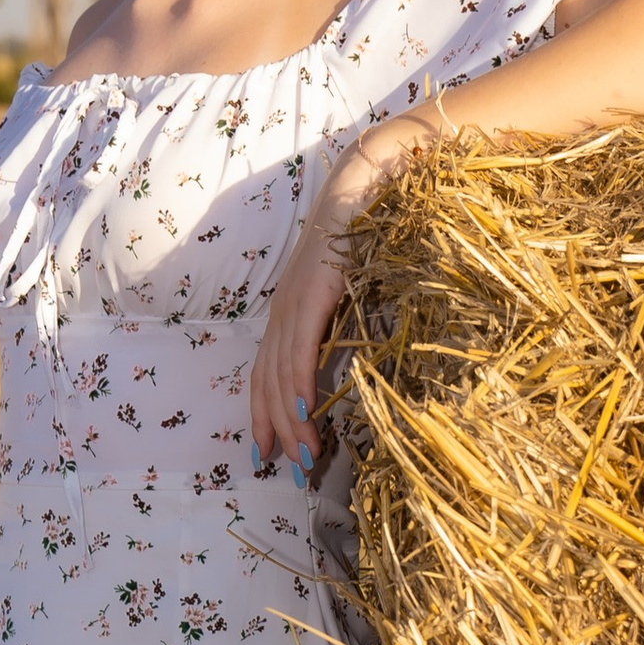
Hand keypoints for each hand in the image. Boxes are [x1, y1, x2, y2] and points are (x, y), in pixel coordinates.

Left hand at [248, 111, 444, 479]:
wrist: (376, 175)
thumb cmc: (376, 227)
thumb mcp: (361, 285)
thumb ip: (352, 318)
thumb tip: (360, 362)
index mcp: (295, 307)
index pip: (271, 370)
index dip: (268, 411)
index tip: (273, 449)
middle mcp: (286, 306)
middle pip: (267, 379)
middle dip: (273, 427)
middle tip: (285, 469)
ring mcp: (295, 298)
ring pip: (279, 373)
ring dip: (288, 420)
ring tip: (300, 459)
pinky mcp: (313, 290)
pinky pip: (298, 348)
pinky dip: (296, 384)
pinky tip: (300, 414)